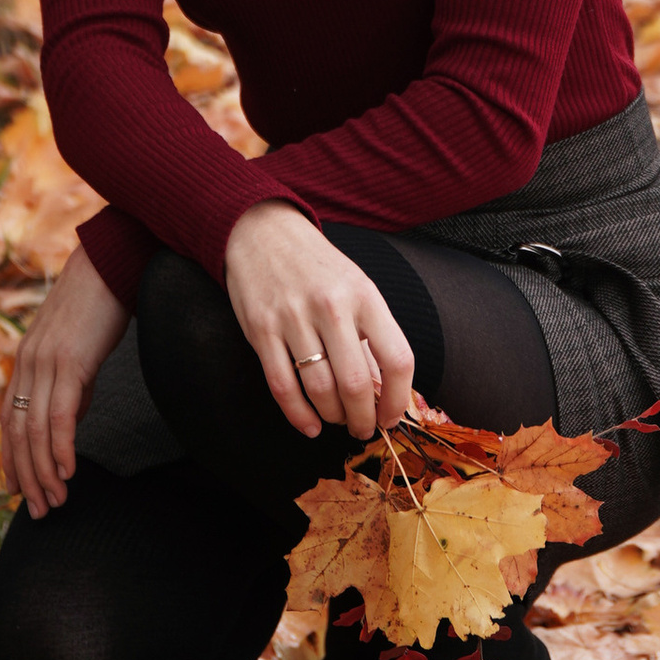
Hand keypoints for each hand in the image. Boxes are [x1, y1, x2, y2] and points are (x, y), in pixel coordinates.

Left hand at [1, 250, 130, 519]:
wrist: (111, 262)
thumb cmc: (99, 303)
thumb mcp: (77, 349)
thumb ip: (70, 385)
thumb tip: (70, 421)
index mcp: (26, 360)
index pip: (10, 420)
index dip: (12, 459)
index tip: (20, 491)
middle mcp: (28, 363)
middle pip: (19, 433)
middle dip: (27, 476)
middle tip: (39, 510)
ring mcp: (46, 362)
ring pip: (36, 430)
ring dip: (44, 472)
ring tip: (56, 501)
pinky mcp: (70, 361)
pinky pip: (61, 414)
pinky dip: (61, 447)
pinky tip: (68, 472)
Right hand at [223, 201, 414, 442]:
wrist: (262, 231)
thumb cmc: (317, 266)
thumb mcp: (355, 286)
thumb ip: (370, 334)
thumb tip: (384, 391)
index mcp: (364, 294)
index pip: (397, 358)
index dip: (399, 398)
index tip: (391, 416)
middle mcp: (332, 305)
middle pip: (356, 383)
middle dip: (363, 418)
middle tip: (362, 428)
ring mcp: (293, 317)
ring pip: (321, 389)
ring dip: (333, 416)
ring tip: (337, 419)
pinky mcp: (261, 329)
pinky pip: (283, 386)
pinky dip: (299, 415)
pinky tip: (310, 425)